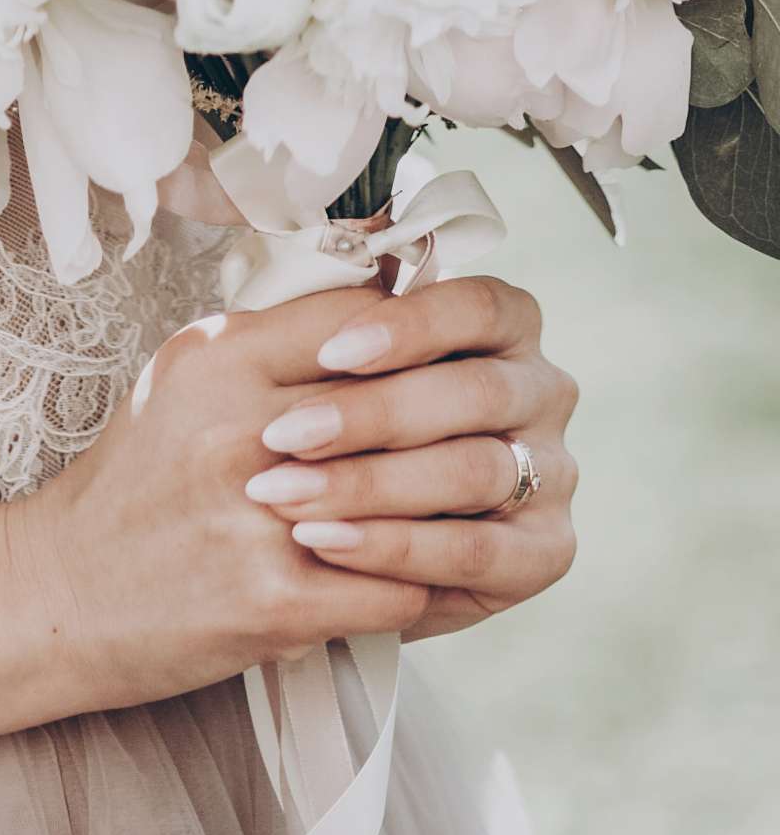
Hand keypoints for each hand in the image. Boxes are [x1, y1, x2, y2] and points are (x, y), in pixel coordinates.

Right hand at [16, 287, 435, 713]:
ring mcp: (259, 515)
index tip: (445, 355)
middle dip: (451, 423)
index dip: (416, 335)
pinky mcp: (277, 599)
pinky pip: (401, 586)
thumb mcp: (182, 383)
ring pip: (417, 500)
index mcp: (217, 359)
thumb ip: (271, 348)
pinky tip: (422, 578)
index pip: (359, 319)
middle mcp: (238, 426)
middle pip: (400, 403)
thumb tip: (382, 315)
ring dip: (450, 512)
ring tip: (468, 509)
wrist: (60, 591)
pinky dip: (420, 585)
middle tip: (482, 431)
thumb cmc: (133, 483)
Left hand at [242, 274, 579, 640]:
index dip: (410, 327)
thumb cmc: (328, 420)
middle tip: (282, 436)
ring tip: (286, 494)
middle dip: (370, 415)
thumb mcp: (322, 364)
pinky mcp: (545, 552)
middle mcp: (542, 392)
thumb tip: (311, 282)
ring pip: (472, 471)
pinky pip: (475, 551)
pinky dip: (392, 548)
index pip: (480, 306)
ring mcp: (552, 474)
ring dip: (369, 484)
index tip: (329, 354)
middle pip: (476, 392)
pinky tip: (323, 540)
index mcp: (504, 327)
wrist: (330, 536)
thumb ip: (329, 324)